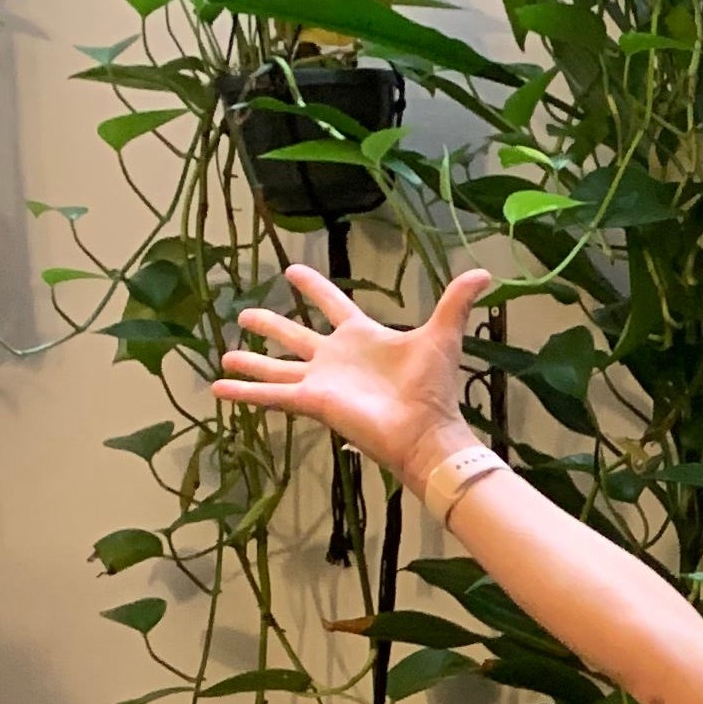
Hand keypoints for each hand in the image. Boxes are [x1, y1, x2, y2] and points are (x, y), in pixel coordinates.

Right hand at [212, 262, 496, 492]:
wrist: (426, 432)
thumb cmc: (433, 388)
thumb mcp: (442, 336)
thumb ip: (456, 302)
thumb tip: (485, 271)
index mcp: (361, 338)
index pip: (331, 304)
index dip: (313, 288)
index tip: (292, 272)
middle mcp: (336, 359)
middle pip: (295, 336)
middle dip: (271, 325)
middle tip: (245, 314)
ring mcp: (321, 381)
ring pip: (277, 366)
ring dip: (251, 361)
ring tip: (225, 352)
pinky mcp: (312, 401)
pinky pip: (270, 395)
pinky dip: (244, 392)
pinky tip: (217, 388)